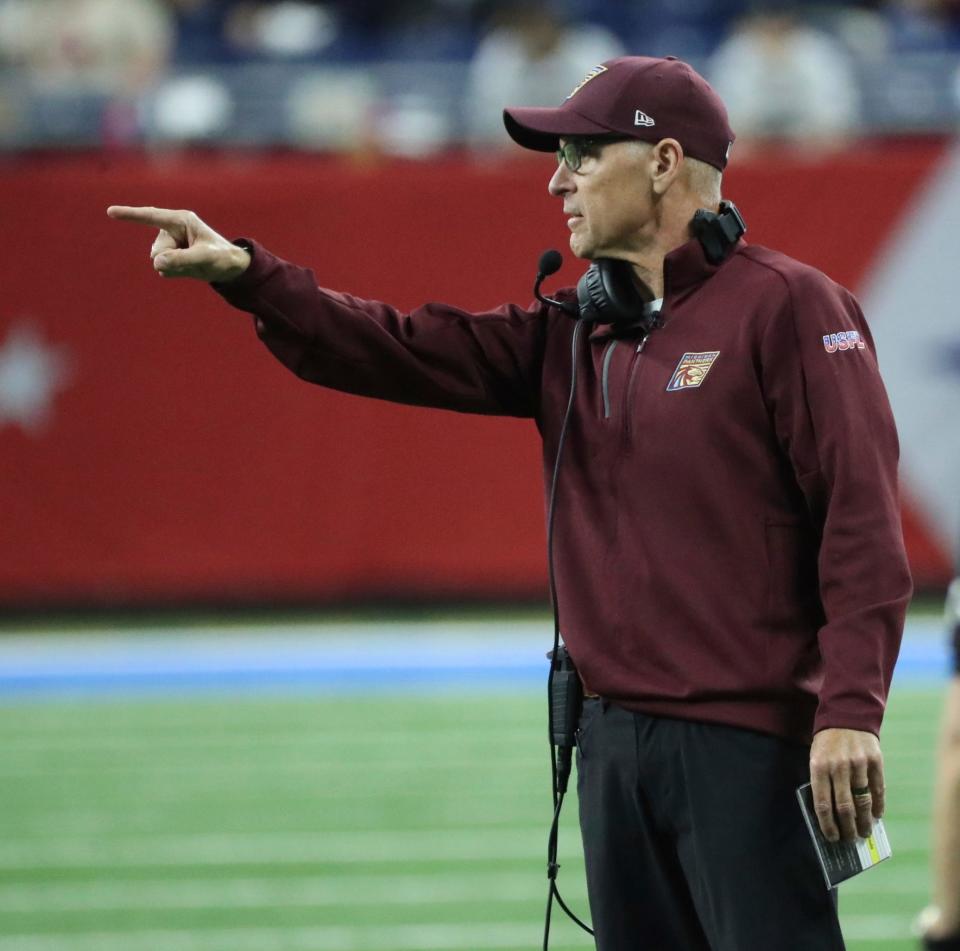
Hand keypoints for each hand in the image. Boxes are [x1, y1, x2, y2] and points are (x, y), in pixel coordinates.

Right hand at [106, 206, 250, 282]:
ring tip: (194, 263)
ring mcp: (169, 242)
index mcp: (181, 220)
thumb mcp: (205, 259)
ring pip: (158, 261)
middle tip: (196, 259)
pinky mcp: (169, 255)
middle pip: (157, 250)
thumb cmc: (222, 257)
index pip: (151, 216)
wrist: (230, 267)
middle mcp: (172, 229)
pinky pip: (163, 268)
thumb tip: (158, 263)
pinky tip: (189, 268)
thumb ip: (182, 260)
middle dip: (172, 260)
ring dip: (175, 267)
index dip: (130, 215)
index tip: (110, 212)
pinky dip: (175, 272)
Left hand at [810, 727, 883, 841]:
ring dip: (864, 821)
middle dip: (848, 828)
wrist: (847, 714)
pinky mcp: (875, 761)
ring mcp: (858, 764)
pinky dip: (878, 805)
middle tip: (850, 840)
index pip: (822, 803)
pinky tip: (877, 815)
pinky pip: (878, 789)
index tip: (832, 838)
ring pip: (862, 801)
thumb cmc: (827, 742)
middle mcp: (838, 767)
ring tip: (865, 832)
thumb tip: (831, 814)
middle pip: (844, 807)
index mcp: (819, 767)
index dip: (827, 824)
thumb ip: (822, 782)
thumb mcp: (817, 757)